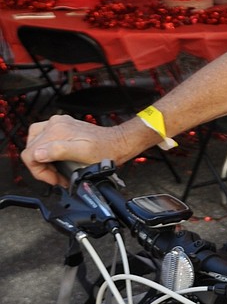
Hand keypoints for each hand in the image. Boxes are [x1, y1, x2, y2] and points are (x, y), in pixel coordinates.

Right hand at [22, 115, 136, 185]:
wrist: (118, 142)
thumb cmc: (105, 150)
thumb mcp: (83, 153)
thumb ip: (59, 151)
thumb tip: (38, 154)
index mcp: (56, 131)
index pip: (30, 153)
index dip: (38, 171)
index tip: (53, 179)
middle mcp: (55, 124)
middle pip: (32, 149)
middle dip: (42, 167)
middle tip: (57, 177)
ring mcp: (58, 124)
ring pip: (36, 144)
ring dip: (43, 160)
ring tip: (57, 171)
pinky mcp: (63, 127)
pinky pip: (46, 140)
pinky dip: (49, 153)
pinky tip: (59, 161)